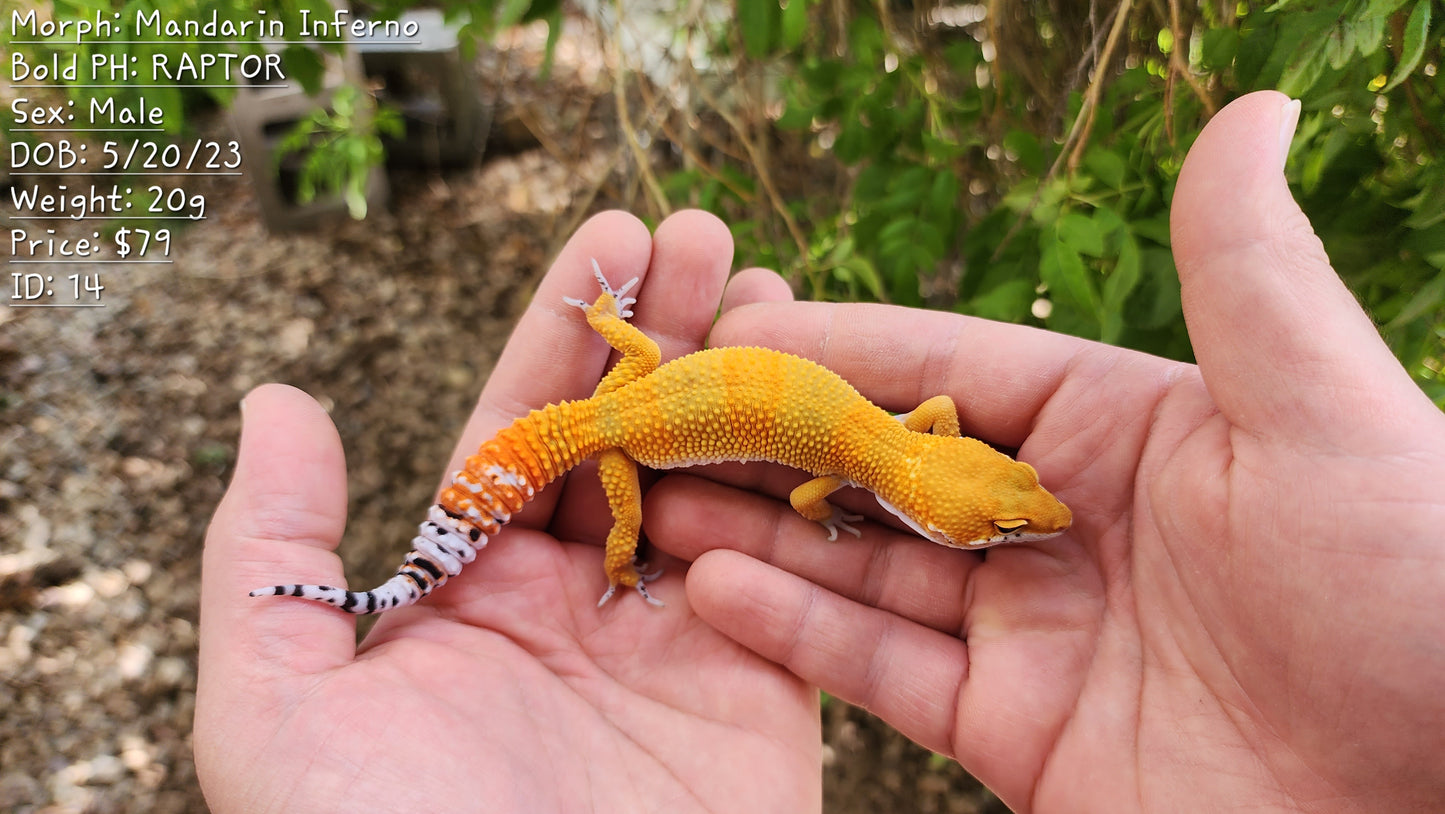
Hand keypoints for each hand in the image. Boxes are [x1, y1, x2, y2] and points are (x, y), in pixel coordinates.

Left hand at [194, 211, 819, 812]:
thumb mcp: (278, 711)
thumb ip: (272, 557)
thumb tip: (275, 402)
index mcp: (467, 592)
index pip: (522, 425)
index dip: (564, 327)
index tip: (610, 233)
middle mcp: (574, 605)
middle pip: (632, 435)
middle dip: (670, 327)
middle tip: (707, 232)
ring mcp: (673, 644)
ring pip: (720, 484)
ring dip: (748, 381)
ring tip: (773, 281)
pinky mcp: (759, 694)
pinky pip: (793, 574)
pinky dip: (811, 486)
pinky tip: (831, 397)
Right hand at [649, 91, 1444, 811]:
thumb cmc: (1422, 591)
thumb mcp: (1326, 415)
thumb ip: (1247, 275)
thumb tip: (1248, 111)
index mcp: (1123, 426)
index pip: (942, 370)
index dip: (830, 351)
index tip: (722, 333)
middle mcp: (1063, 521)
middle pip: (883, 469)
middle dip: (768, 444)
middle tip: (654, 420)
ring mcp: (1034, 631)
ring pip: (867, 569)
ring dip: (761, 533)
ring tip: (653, 501)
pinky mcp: (1020, 735)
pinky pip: (889, 674)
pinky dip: (802, 636)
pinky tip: (717, 591)